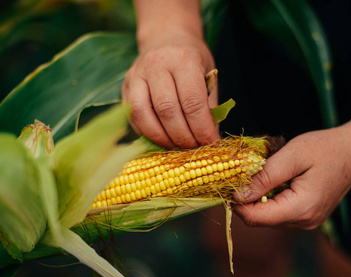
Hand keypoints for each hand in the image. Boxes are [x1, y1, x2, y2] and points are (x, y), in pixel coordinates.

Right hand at [122, 28, 219, 148]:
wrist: (165, 38)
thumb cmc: (191, 60)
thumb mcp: (208, 74)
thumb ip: (209, 105)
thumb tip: (210, 139)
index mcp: (183, 59)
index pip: (192, 101)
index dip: (202, 128)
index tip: (211, 143)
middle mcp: (157, 64)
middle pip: (167, 110)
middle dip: (183, 136)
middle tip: (194, 149)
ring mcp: (136, 74)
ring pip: (143, 114)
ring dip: (161, 138)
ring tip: (176, 147)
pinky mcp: (124, 86)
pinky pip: (132, 116)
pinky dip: (146, 133)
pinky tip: (161, 139)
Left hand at [233, 126, 350, 228]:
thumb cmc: (326, 148)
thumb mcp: (292, 156)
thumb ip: (264, 177)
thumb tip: (237, 194)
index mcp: (300, 209)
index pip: (254, 218)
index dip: (236, 202)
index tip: (229, 181)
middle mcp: (304, 222)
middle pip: (259, 219)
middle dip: (246, 198)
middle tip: (244, 172)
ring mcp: (307, 221)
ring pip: (268, 216)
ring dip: (258, 196)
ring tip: (263, 172)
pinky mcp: (307, 215)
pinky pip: (279, 211)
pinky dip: (270, 196)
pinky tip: (275, 178)